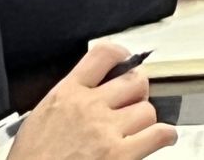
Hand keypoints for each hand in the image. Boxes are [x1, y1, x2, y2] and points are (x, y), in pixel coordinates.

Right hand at [10, 43, 174, 159]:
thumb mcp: (39, 118)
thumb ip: (68, 99)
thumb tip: (91, 91)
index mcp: (67, 94)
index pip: (104, 55)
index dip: (122, 56)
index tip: (127, 62)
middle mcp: (89, 107)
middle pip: (134, 80)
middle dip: (138, 92)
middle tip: (133, 102)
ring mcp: (105, 130)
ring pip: (147, 109)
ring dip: (145, 119)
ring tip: (137, 128)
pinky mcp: (119, 155)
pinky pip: (158, 134)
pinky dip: (164, 136)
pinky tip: (162, 138)